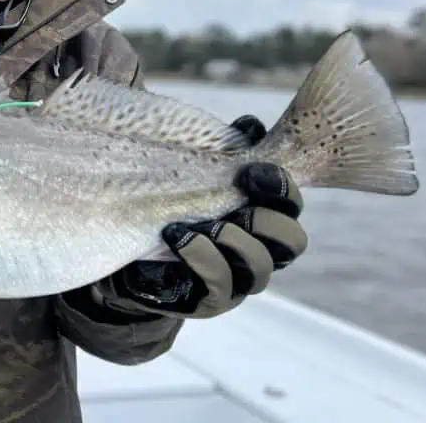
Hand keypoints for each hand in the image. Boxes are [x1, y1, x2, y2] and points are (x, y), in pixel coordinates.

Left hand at [84, 115, 308, 320]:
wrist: (133, 253)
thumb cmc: (173, 206)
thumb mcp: (197, 174)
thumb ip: (224, 150)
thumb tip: (249, 126)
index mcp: (263, 218)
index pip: (293, 207)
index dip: (282, 188)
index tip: (250, 172)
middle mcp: (261, 251)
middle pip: (292, 242)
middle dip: (265, 219)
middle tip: (233, 204)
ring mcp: (241, 280)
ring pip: (261, 266)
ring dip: (232, 240)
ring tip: (201, 225)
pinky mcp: (213, 300)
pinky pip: (221, 285)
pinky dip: (201, 256)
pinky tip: (176, 236)